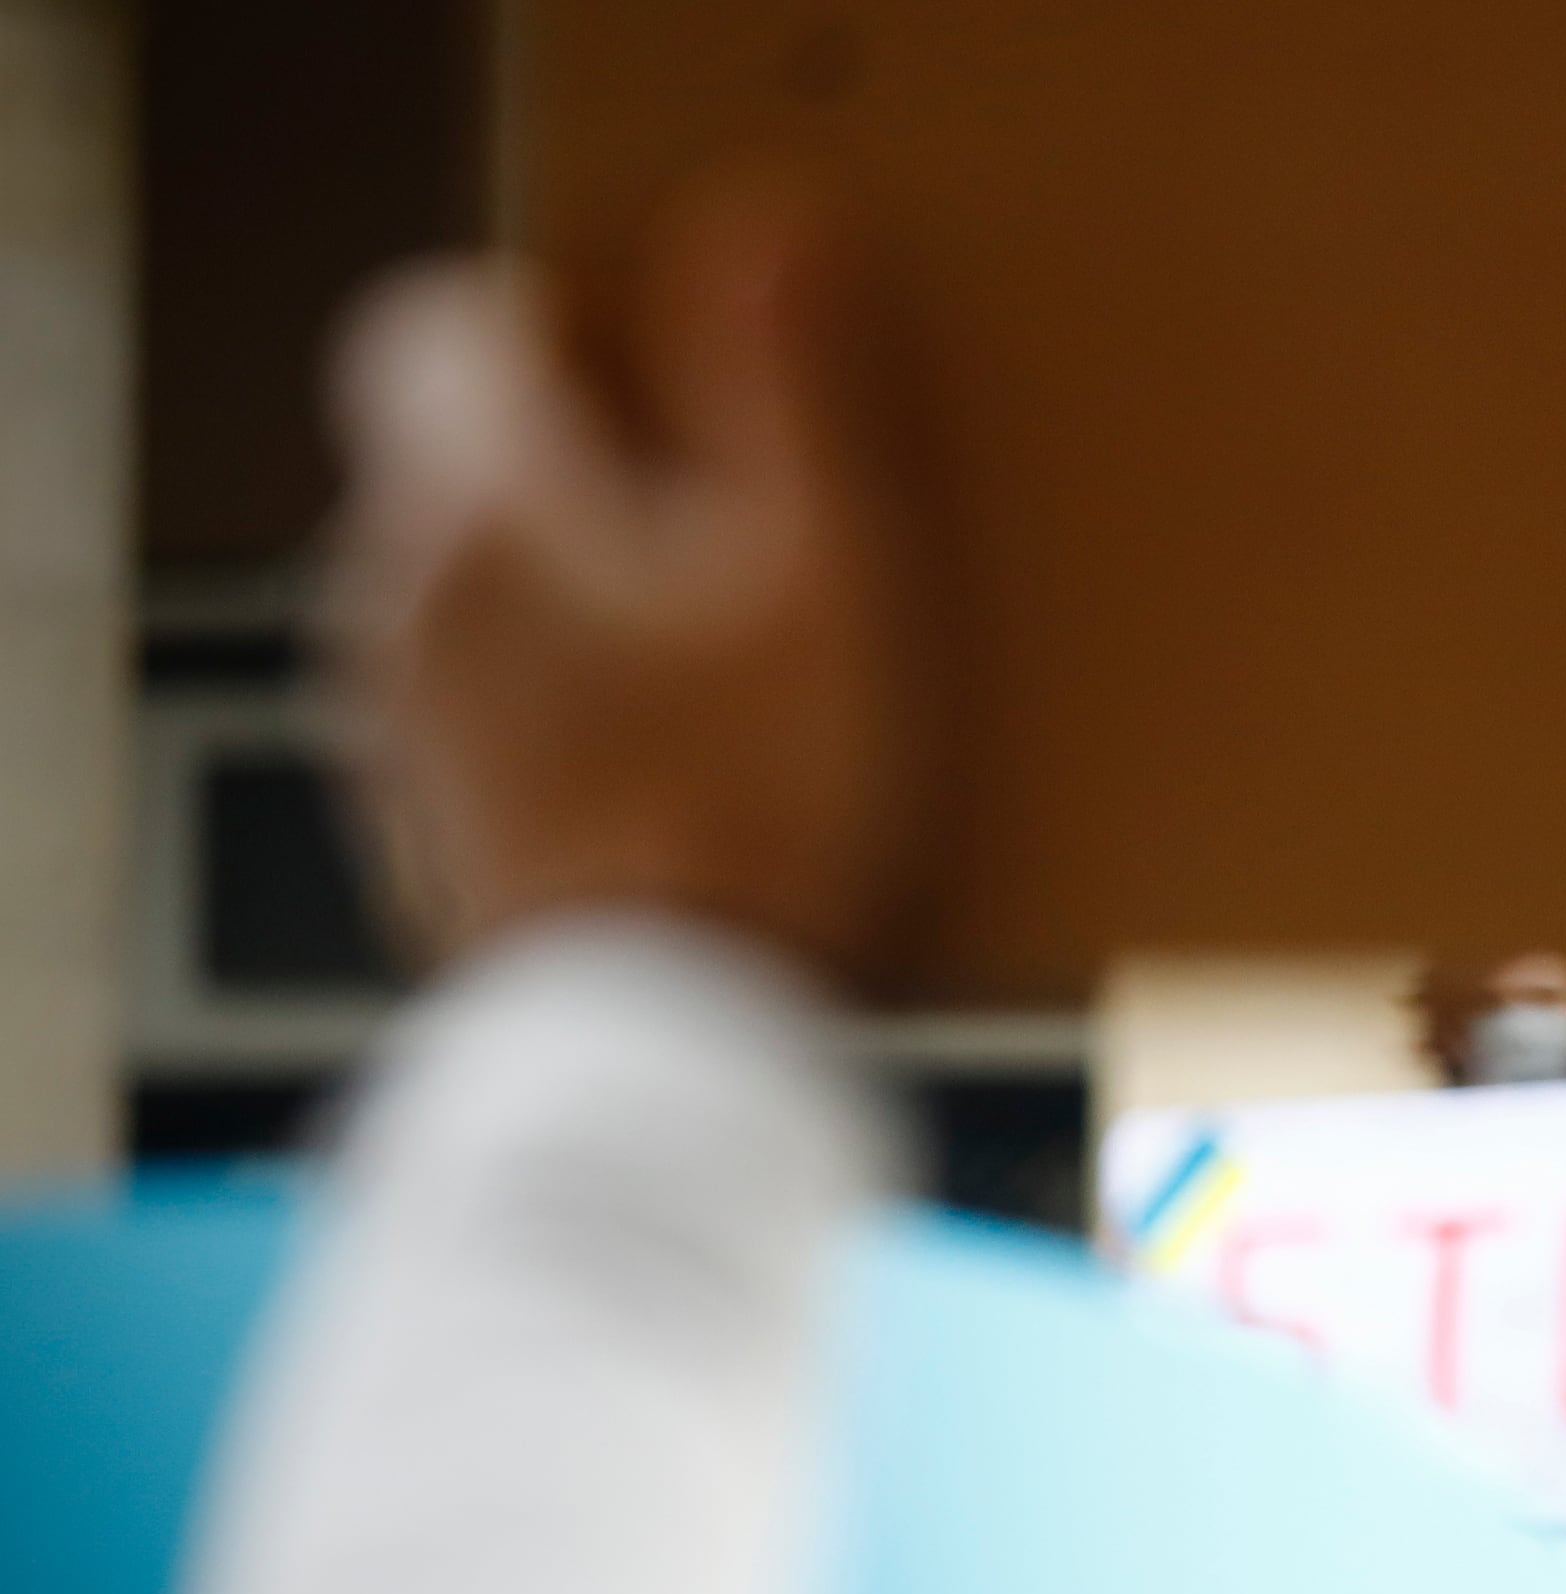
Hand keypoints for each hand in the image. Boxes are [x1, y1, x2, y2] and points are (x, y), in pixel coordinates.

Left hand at [323, 178, 926, 978]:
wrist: (670, 1038)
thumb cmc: (752, 816)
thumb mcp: (823, 571)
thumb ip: (784, 391)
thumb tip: (766, 234)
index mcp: (482, 498)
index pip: (443, 323)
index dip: (553, 328)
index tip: (660, 388)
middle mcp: (400, 589)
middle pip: (453, 458)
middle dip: (574, 472)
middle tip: (724, 541)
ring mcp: (393, 712)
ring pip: (461, 589)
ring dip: (564, 601)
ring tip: (710, 674)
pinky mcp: (418, 815)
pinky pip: (469, 712)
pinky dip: (546, 713)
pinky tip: (663, 774)